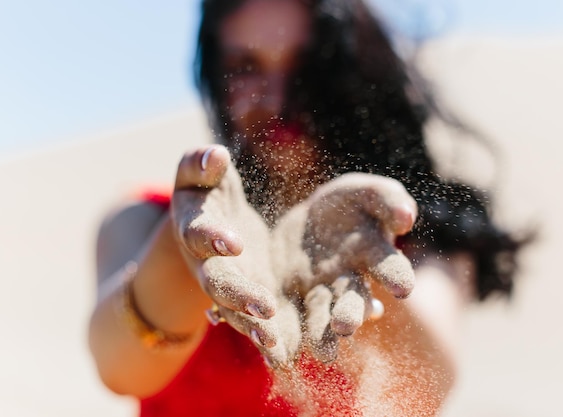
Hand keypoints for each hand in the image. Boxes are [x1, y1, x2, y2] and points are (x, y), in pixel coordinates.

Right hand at [170, 145, 299, 365]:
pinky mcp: (243, 295)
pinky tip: (285, 351)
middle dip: (238, 294)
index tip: (233, 242)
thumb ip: (201, 163)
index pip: (198, 232)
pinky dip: (266, 335)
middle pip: (215, 281)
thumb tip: (216, 155)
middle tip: (264, 307)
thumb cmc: (206, 188)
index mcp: (193, 226)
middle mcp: (203, 261)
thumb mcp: (199, 172)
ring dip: (252, 325)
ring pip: (232, 309)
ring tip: (275, 342)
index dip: (211, 237)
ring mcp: (222, 283)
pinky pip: (250, 319)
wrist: (210, 221)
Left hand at [272, 173, 417, 361]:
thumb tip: (406, 217)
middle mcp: (348, 284)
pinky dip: (282, 338)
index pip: (390, 267)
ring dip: (319, 337)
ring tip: (320, 354)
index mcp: (372, 256)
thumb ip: (387, 199)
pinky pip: (286, 320)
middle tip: (345, 326)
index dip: (397, 276)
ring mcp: (317, 295)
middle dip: (350, 314)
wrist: (311, 222)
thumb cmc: (349, 205)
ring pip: (319, 318)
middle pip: (352, 302)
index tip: (404, 288)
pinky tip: (276, 356)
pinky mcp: (288, 299)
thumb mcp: (367, 193)